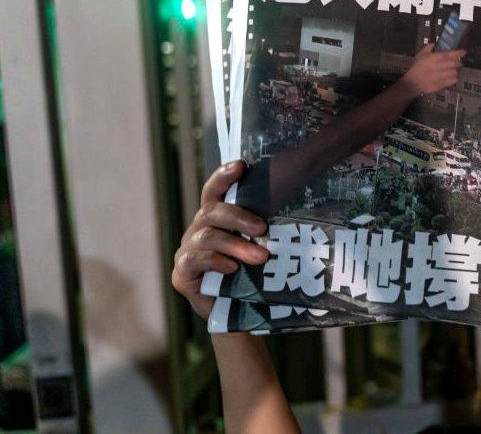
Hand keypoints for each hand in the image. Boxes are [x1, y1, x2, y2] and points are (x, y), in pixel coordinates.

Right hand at [172, 161, 267, 317]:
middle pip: (211, 211)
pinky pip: (195, 260)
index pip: (215, 190)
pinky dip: (216, 261)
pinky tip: (233, 268)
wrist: (241, 315)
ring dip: (236, 244)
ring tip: (260, 257)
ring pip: (207, 236)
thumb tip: (299, 213)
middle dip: (238, 217)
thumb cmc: (254, 276)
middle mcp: (199, 230)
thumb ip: (266, 232)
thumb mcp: (261, 248)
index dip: (224, 175)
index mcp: (216, 219)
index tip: (241, 165)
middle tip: (263, 228)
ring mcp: (187, 251)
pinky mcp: (182, 274)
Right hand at [398, 43, 462, 96]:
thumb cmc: (416, 69)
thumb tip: (434, 44)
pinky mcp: (442, 84)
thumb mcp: (420, 55)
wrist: (412, 82)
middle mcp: (439, 67)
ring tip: (452, 69)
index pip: (450, 54)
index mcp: (434, 58)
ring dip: (455, 70)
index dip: (458, 52)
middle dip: (458, 61)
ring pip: (455, 71)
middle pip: (455, 63)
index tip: (463, 51)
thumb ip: (428, 48)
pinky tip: (451, 76)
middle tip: (457, 61)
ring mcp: (441, 76)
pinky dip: (454, 78)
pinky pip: (453, 80)